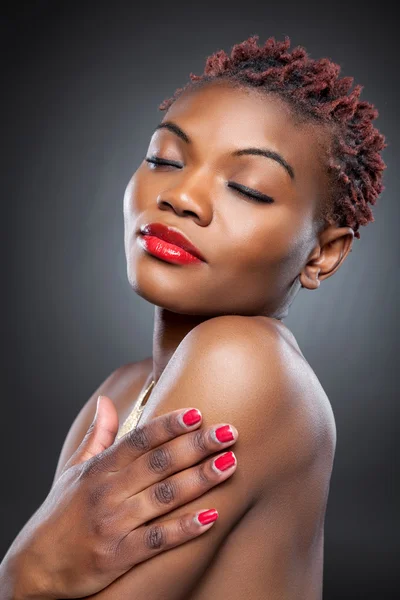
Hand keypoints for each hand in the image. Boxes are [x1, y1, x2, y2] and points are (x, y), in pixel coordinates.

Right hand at [0, 396, 237, 598]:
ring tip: (230, 463)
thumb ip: (98, 436)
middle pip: (159, 462)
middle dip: (196, 446)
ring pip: (163, 496)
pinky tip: (211, 517)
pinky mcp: (117, 556)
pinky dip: (184, 528)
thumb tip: (106, 402)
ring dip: (199, 479)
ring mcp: (113, 523)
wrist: (35, 566)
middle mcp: (107, 491)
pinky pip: (157, 540)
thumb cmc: (61, 513)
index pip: (140, 439)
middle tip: (229, 432)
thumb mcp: (75, 470)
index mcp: (100, 468)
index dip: (169, 424)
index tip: (198, 413)